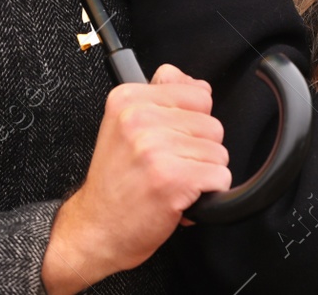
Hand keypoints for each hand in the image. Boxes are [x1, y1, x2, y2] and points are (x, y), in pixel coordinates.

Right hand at [41, 64, 230, 293]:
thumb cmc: (115, 183)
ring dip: (203, 174)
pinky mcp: (172, 178)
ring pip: (218, 152)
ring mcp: (155, 148)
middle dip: (198, 151)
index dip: (192, 123)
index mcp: (128, 99)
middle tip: (167, 167)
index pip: (199, 93)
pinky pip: (220, 177)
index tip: (169, 141)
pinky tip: (181, 198)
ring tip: (172, 182)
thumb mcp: (126, 127)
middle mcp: (139, 119)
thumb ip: (164, 99)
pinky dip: (209, 193)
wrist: (96, 230)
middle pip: (212, 124)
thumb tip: (202, 86)